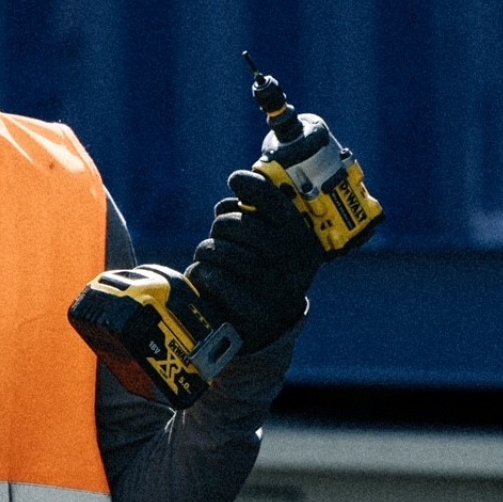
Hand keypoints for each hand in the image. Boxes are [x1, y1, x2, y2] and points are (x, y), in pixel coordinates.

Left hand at [184, 168, 322, 349]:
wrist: (272, 321)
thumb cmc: (267, 265)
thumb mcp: (276, 237)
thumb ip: (263, 209)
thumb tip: (241, 180)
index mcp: (302, 237)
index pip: (275, 201)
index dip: (251, 184)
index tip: (236, 180)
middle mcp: (293, 261)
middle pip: (237, 224)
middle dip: (221, 226)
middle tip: (221, 233)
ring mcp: (273, 287)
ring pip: (217, 249)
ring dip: (206, 250)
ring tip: (211, 256)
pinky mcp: (250, 311)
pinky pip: (211, 277)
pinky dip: (200, 273)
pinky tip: (205, 275)